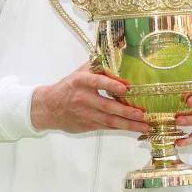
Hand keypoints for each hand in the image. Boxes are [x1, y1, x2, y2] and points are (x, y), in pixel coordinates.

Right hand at [31, 63, 149, 133]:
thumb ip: (99, 67)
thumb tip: (121, 62)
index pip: (96, 82)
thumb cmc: (69, 86)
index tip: (125, 88)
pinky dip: (120, 128)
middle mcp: (83, 98)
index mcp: (81, 81)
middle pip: (107, 106)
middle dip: (126, 111)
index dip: (110, 84)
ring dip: (128, 124)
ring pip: (109, 120)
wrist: (47, 107)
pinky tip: (133, 128)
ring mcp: (85, 114)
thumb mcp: (81, 72)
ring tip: (143, 126)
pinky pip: (106, 127)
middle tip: (142, 113)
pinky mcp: (86, 125)